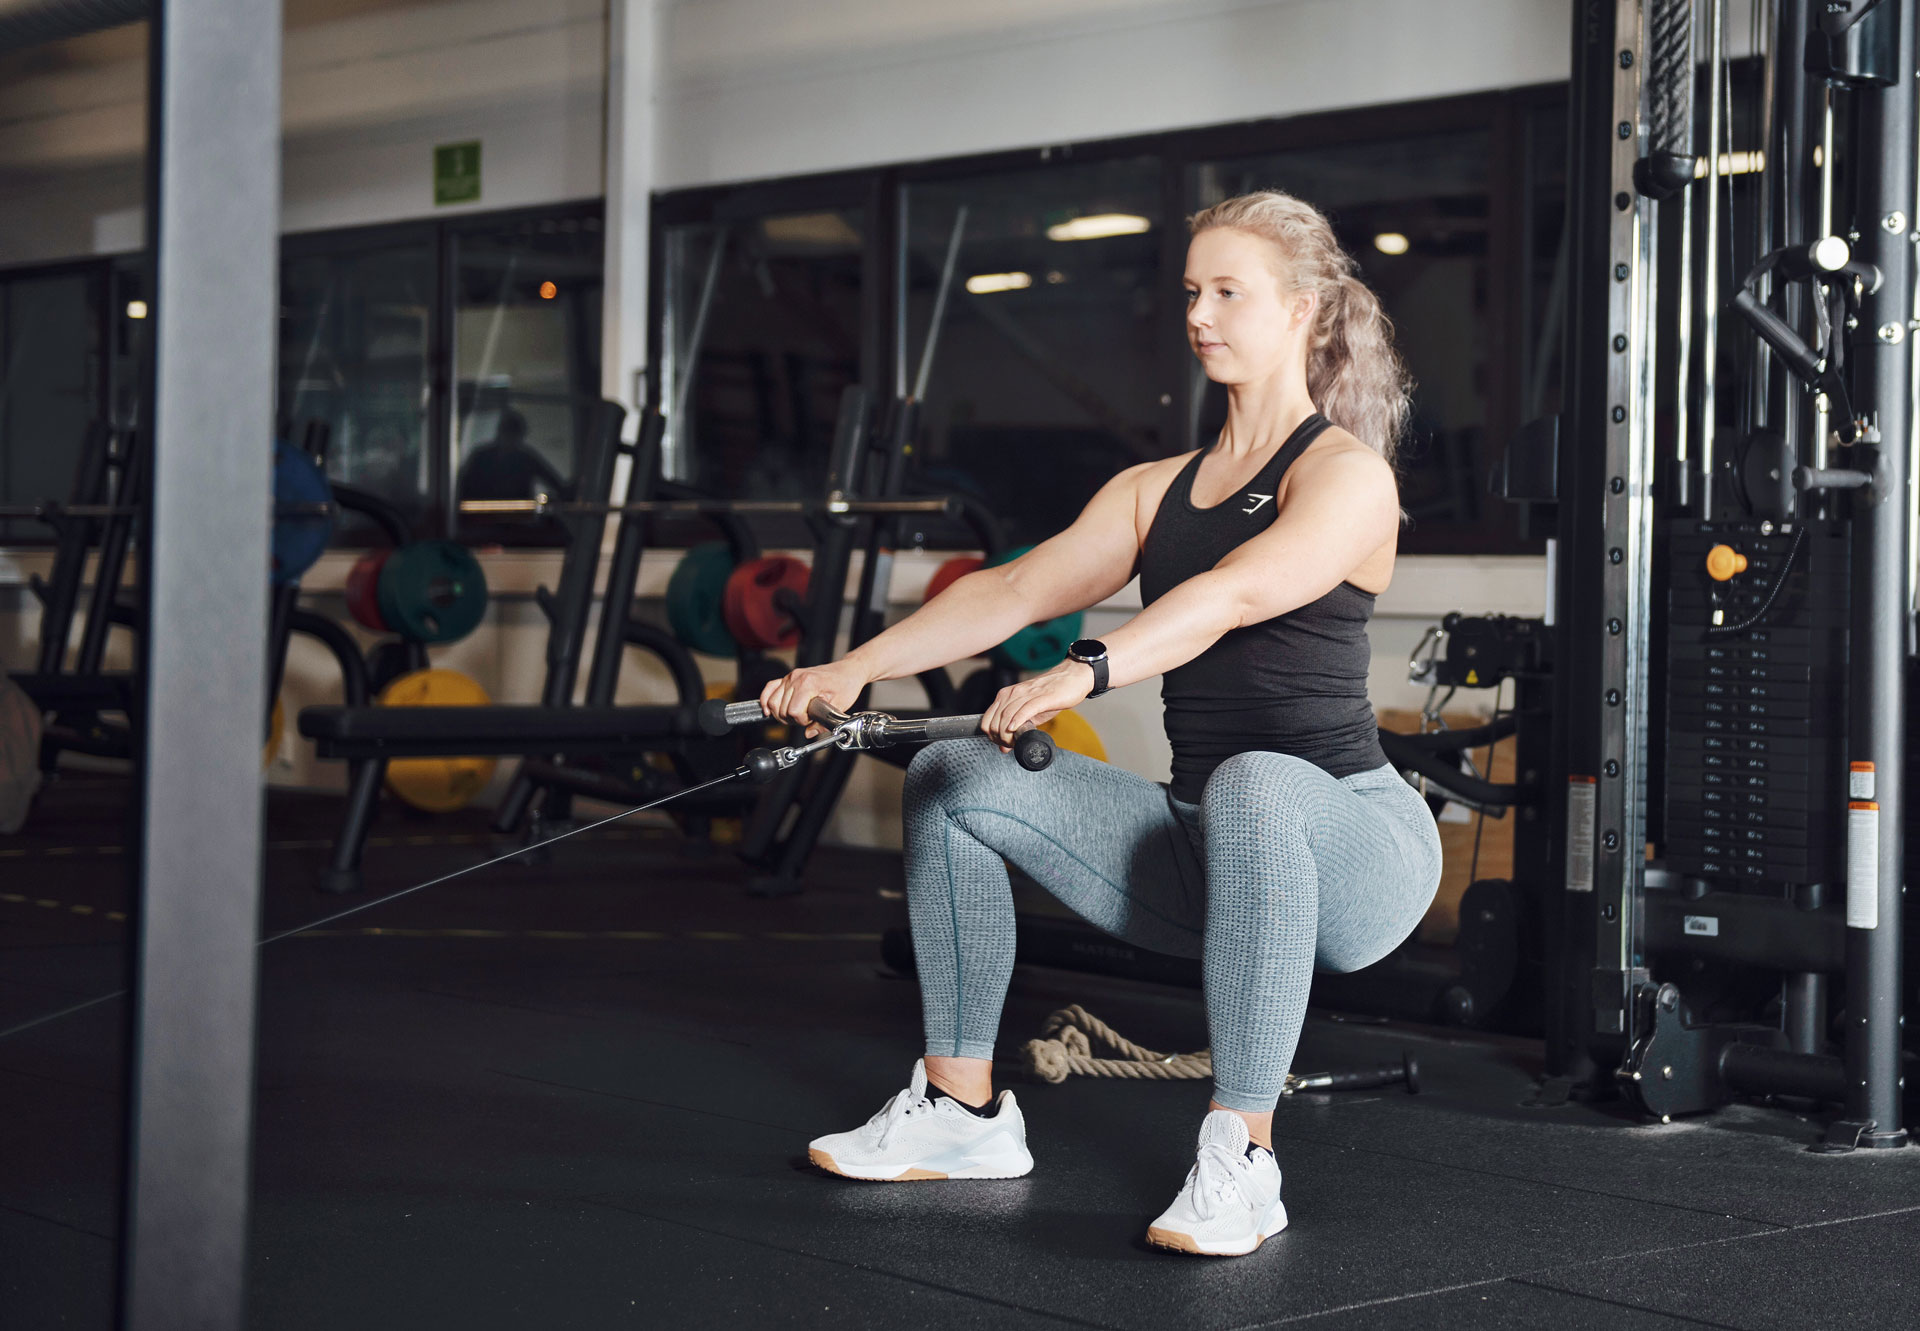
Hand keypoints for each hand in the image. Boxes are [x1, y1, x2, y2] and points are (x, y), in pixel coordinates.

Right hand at [759, 658, 872, 737]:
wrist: (848, 671)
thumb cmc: (845, 685)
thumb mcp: (839, 706)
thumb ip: (823, 723)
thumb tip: (810, 733)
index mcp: (808, 684)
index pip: (793, 711)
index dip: (801, 721)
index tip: (810, 720)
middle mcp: (796, 678)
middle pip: (781, 708)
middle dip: (792, 719)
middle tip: (804, 719)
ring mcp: (790, 677)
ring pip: (772, 701)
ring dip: (780, 713)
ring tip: (794, 716)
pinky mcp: (788, 677)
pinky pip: (769, 689)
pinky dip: (766, 700)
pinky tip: (768, 710)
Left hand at [979, 662, 1095, 751]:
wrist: (1072, 677)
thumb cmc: (1052, 695)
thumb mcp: (1031, 714)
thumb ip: (1016, 729)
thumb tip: (1003, 748)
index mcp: (1006, 696)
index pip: (987, 720)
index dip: (991, 736)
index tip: (1001, 744)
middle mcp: (1012, 693)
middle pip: (995, 721)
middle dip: (999, 738)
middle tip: (1010, 746)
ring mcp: (1026, 694)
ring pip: (1007, 716)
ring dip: (1008, 734)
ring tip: (1015, 743)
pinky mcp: (1042, 697)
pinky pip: (1025, 709)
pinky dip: (1018, 720)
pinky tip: (1016, 729)